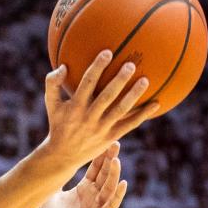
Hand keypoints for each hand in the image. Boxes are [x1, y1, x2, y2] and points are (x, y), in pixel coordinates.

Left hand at [37, 144, 126, 207]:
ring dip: (114, 174)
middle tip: (114, 142)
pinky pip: (111, 205)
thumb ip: (55, 178)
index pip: (95, 169)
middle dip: (110, 159)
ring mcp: (96, 207)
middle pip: (104, 174)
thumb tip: (48, 159)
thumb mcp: (51, 194)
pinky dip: (118, 195)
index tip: (104, 141)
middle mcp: (92, 196)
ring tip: (116, 159)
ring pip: (109, 187)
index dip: (100, 156)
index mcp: (83, 189)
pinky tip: (123, 183)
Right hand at [43, 50, 157, 169]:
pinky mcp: (111, 137)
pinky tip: (156, 104)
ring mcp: (101, 128)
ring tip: (146, 80)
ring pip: (121, 110)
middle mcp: (89, 116)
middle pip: (107, 95)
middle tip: (131, 64)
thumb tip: (63, 66)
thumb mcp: (51, 104)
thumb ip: (52, 84)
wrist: (62, 155)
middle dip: (119, 79)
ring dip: (134, 95)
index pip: (87, 83)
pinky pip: (129, 124)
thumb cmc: (58, 123)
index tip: (108, 52)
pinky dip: (143, 115)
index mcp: (76, 106)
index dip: (97, 67)